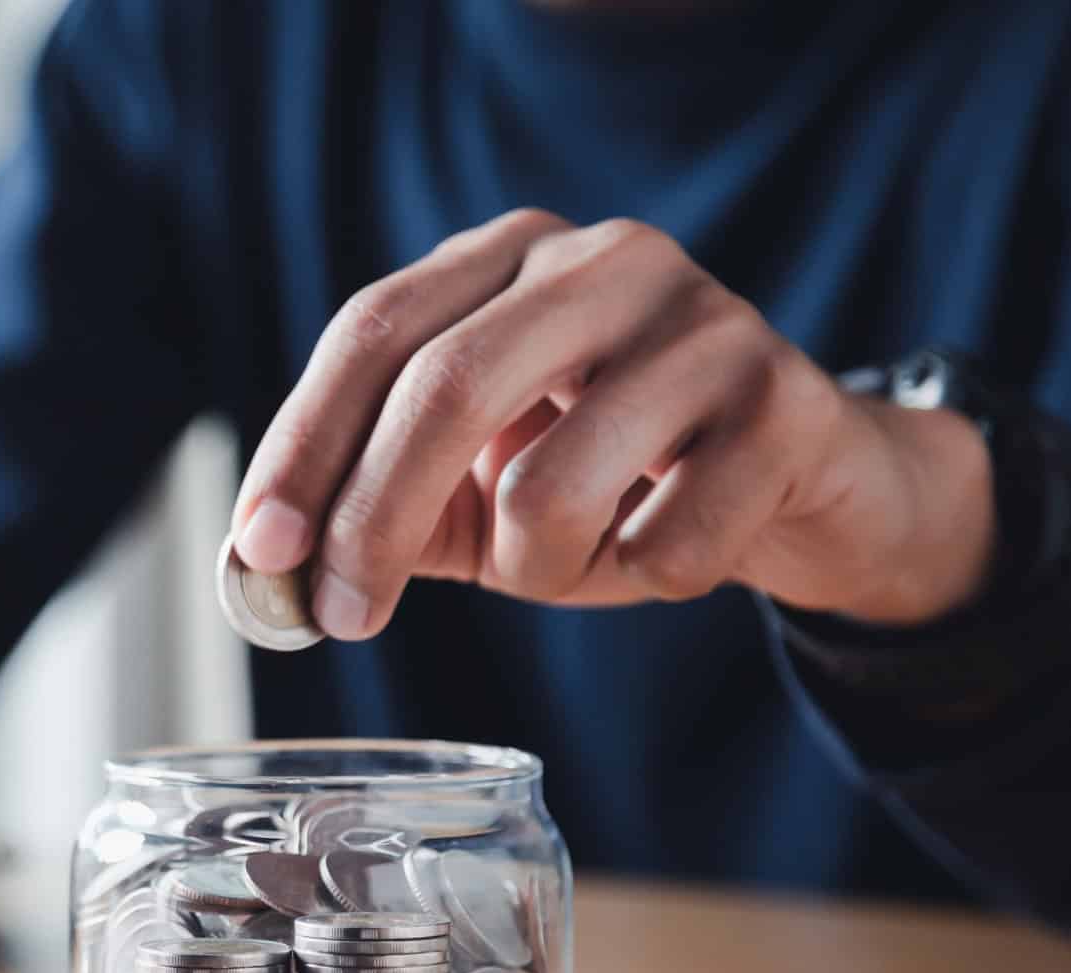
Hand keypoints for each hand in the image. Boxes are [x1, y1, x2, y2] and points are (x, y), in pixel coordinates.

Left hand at [231, 209, 997, 637]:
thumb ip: (378, 505)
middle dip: (372, 522)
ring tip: (569, 561)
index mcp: (509, 256)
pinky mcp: (787, 402)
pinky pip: (661, 546)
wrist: (811, 480)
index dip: (302, 442)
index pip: (373, 330)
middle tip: (344, 616)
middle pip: (444, 388)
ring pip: (548, 488)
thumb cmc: (614, 480)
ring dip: (531, 572)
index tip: (259, 548)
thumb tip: (265, 569)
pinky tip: (670, 545)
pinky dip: (640, 580)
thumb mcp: (478, 482)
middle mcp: (604, 260)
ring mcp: (706, 319)